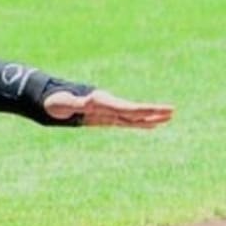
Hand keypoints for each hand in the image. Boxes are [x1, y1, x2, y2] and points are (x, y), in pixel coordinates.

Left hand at [41, 88, 173, 129]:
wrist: (52, 100)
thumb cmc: (56, 102)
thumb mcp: (64, 103)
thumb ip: (76, 103)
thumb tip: (88, 101)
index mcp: (102, 102)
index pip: (127, 108)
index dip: (143, 110)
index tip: (158, 110)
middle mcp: (109, 105)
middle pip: (136, 110)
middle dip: (154, 111)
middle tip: (172, 111)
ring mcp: (109, 111)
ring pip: (135, 115)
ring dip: (151, 117)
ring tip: (169, 117)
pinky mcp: (107, 116)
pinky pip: (127, 121)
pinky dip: (141, 122)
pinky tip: (152, 125)